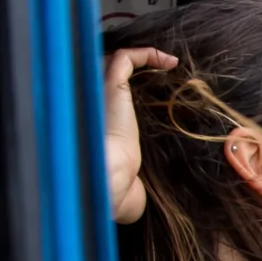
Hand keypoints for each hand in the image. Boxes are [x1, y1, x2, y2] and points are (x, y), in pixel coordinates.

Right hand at [105, 46, 174, 223]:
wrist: (106, 180)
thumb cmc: (113, 189)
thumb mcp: (127, 189)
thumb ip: (132, 191)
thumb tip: (137, 206)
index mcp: (94, 128)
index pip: (101, 100)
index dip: (123, 93)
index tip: (149, 96)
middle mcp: (90, 105)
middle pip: (104, 76)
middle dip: (130, 72)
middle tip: (157, 75)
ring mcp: (97, 91)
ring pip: (113, 62)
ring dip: (141, 59)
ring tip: (166, 65)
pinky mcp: (109, 83)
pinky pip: (127, 57)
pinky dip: (147, 54)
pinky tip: (170, 63)